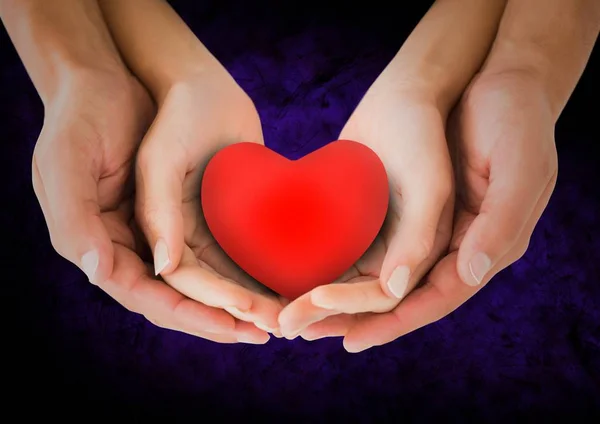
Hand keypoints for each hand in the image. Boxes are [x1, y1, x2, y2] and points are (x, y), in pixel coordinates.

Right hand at [33, 69, 268, 343]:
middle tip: (269, 332)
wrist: (128, 78)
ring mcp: (164, 231)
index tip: (234, 326)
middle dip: (223, 317)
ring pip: (204, 279)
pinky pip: (216, 250)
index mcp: (103, 245)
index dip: (192, 314)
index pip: (149, 296)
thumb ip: (103, 216)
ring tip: (279, 315)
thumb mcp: (87, 160)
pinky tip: (272, 279)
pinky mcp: (189, 213)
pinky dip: (241, 268)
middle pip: (182, 297)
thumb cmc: (86, 117)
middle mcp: (135, 246)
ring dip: (238, 300)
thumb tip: (123, 271)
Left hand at [293, 71, 557, 351]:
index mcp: (481, 247)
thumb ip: (496, 225)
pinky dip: (335, 257)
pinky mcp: (396, 205)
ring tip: (292, 310)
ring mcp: (419, 225)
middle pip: (395, 294)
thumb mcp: (518, 168)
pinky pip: (364, 240)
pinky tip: (301, 264)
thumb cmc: (514, 120)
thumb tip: (465, 276)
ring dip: (335, 294)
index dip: (393, 323)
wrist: (488, 77)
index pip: (433, 299)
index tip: (351, 339)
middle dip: (350, 316)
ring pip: (374, 273)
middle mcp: (447, 245)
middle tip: (301, 330)